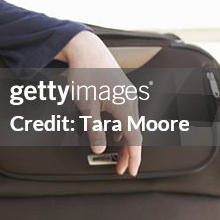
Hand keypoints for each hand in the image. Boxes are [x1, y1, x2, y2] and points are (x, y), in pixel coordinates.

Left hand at [57, 31, 142, 175]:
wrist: (86, 49)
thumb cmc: (85, 73)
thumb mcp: (85, 105)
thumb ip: (94, 129)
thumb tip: (99, 148)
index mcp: (124, 106)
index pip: (134, 139)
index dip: (134, 157)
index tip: (132, 171)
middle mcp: (131, 100)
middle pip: (134, 133)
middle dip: (129, 153)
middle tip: (121, 168)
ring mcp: (128, 94)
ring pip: (132, 124)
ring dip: (126, 142)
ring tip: (119, 156)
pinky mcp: (123, 90)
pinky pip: (128, 115)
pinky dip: (124, 129)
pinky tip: (116, 135)